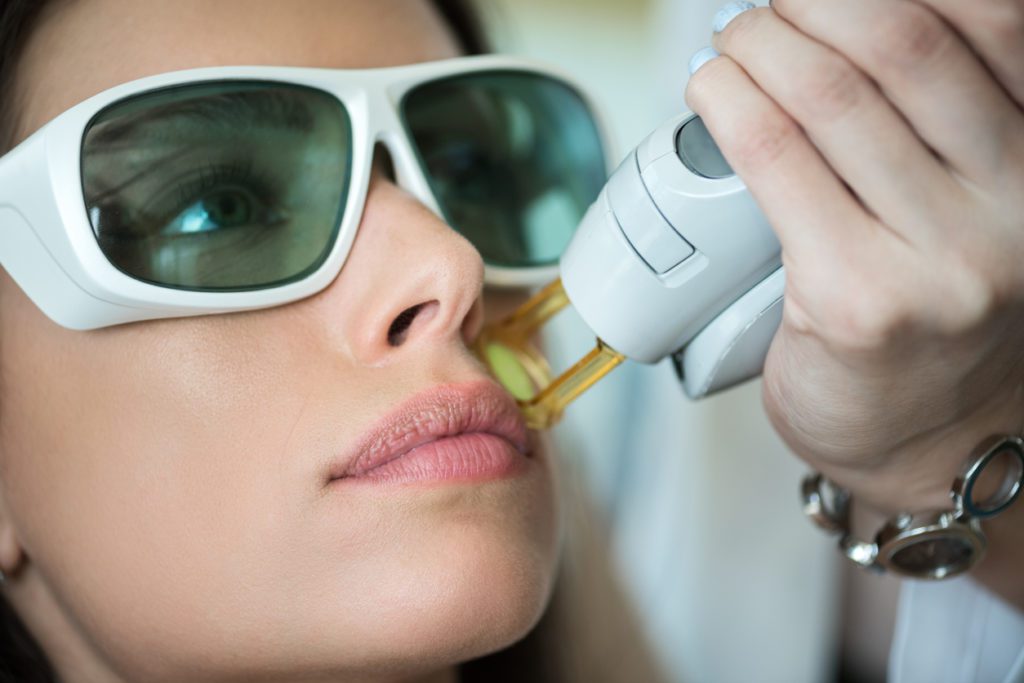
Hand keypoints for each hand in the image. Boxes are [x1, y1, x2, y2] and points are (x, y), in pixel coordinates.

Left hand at [685, 0, 1023, 513]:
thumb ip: (943, 129)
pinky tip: (711, 91)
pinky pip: (777, 163)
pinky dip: (730, 107)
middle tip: (766, 11)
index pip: (995, 23)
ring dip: (761, 45)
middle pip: (903, 46)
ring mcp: (941, 257)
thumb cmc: (936, 325)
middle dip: (813, 5)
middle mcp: (1013, 207)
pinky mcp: (856, 298)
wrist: (928, 446)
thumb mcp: (976, 212)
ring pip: (832, 98)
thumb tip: (833, 36)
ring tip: (734, 42)